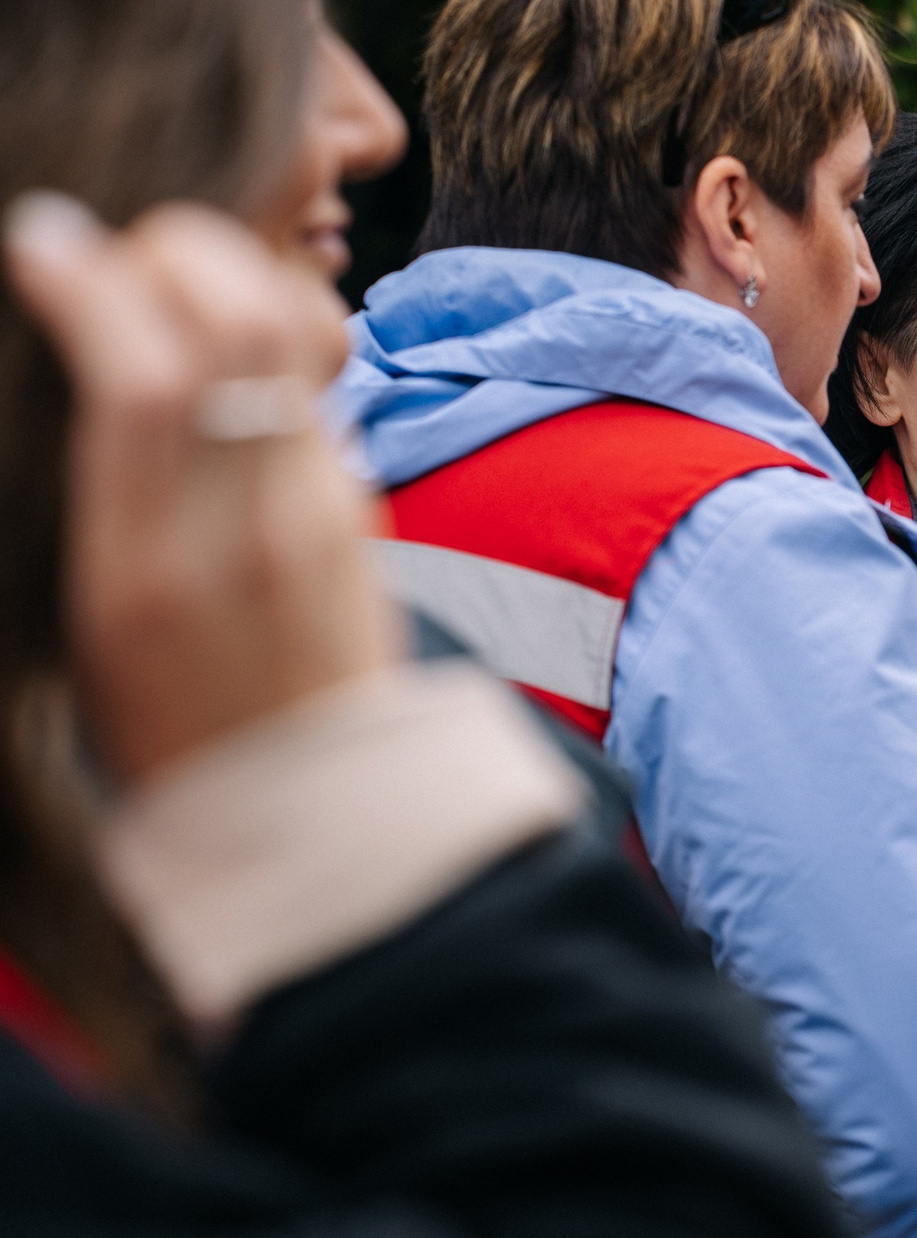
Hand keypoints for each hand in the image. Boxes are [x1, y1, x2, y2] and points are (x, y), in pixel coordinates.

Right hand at [4, 194, 397, 784]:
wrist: (311, 805)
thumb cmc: (165, 725)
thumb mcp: (84, 619)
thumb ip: (88, 487)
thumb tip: (77, 354)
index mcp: (150, 567)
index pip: (146, 376)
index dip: (90, 279)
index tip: (41, 238)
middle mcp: (250, 526)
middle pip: (239, 322)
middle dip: (169, 247)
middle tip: (115, 256)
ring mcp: (322, 511)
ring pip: (294, 335)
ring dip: (226, 271)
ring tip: (163, 283)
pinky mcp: (361, 508)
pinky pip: (312, 385)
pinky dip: (260, 333)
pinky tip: (216, 350)